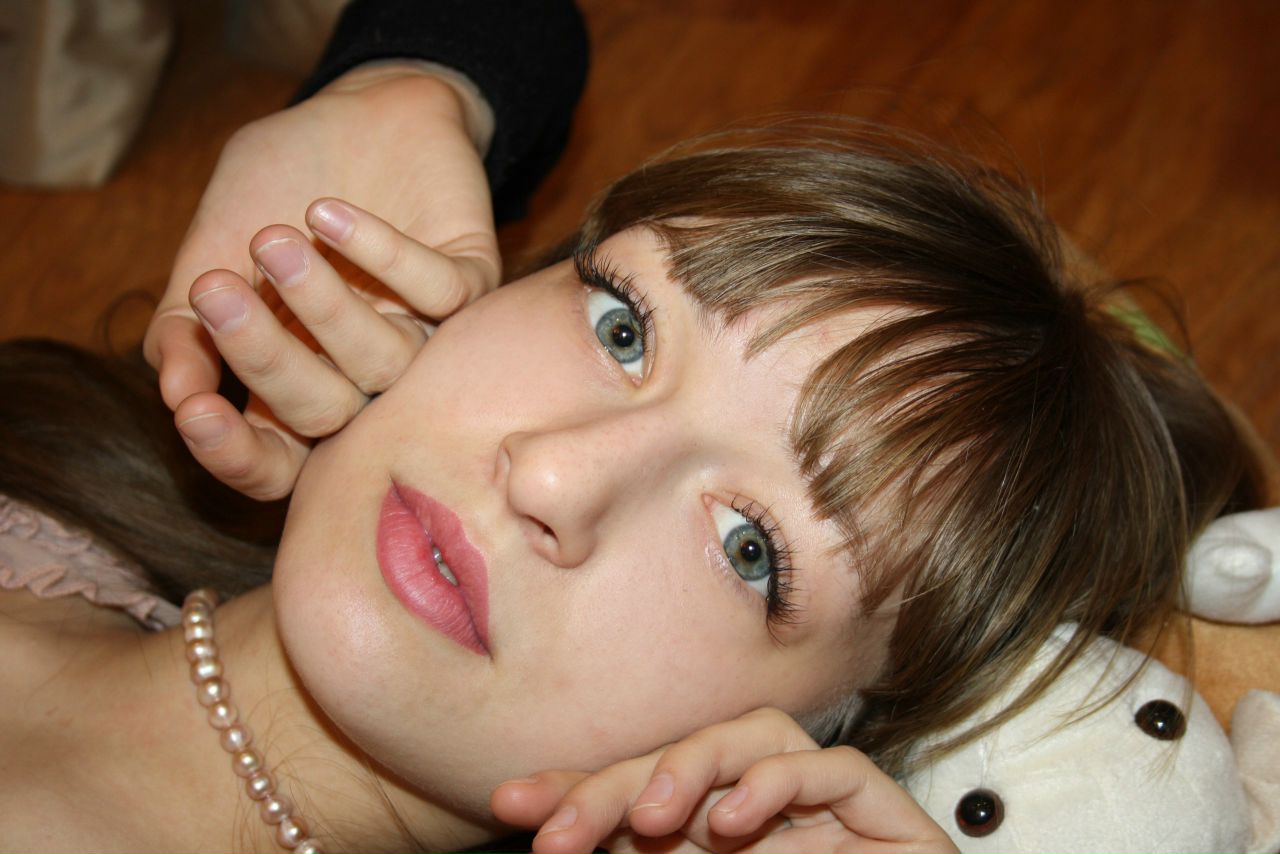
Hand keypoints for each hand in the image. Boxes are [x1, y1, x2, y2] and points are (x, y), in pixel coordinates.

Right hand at [174, 199, 451, 498]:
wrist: (355, 111)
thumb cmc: (276, 187)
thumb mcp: (211, 250)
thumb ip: (188, 327)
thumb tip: (174, 393)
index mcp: (302, 385)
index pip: (278, 463)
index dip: (237, 452)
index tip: (192, 409)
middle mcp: (366, 377)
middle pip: (326, 414)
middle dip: (265, 357)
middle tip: (217, 289)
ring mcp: (424, 335)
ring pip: (384, 360)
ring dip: (324, 304)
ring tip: (273, 240)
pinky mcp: (470, 281)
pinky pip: (435, 291)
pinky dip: (381, 254)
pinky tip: (326, 215)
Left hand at [492, 708, 957, 853]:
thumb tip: (560, 846)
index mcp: (717, 833)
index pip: (642, 792)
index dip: (577, 791)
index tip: (511, 805)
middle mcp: (765, 804)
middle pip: (685, 755)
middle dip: (614, 785)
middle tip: (554, 830)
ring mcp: (823, 801)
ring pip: (751, 734)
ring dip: (691, 766)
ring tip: (649, 821)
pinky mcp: (881, 807)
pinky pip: (828, 768)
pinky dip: (774, 784)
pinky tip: (733, 822)